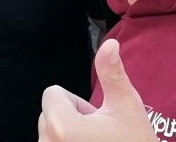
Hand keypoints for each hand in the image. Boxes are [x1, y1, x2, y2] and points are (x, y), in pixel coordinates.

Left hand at [38, 39, 154, 141]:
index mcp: (63, 126)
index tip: (96, 119)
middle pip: (49, 113)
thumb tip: (110, 44)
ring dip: (68, 135)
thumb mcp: (127, 106)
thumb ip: (112, 73)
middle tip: (98, 135)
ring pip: (49, 131)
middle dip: (71, 118)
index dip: (76, 102)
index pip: (52, 94)